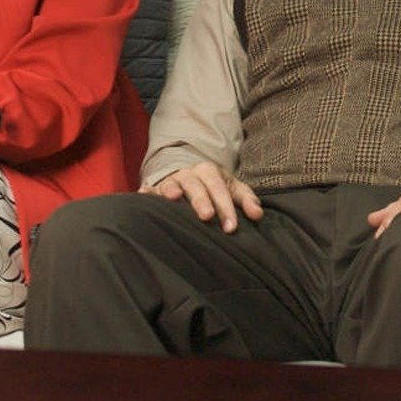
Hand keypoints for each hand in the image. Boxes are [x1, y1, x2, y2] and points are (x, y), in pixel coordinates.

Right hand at [147, 163, 262, 231]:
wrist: (190, 175)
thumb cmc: (215, 187)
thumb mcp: (232, 189)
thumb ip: (247, 200)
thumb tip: (257, 215)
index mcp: (210, 172)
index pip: (220, 189)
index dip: (226, 208)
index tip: (231, 228)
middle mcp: (189, 174)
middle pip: (196, 186)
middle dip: (202, 201)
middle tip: (207, 217)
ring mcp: (170, 181)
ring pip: (171, 185)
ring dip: (171, 190)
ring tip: (172, 198)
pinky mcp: (154, 189)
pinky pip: (149, 190)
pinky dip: (146, 192)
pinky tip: (142, 195)